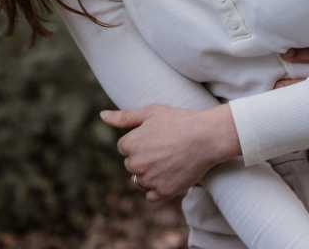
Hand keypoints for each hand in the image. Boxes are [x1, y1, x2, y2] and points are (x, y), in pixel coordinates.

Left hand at [100, 104, 239, 201]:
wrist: (207, 137)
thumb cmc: (179, 121)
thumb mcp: (151, 113)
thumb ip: (124, 117)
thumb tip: (102, 116)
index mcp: (130, 144)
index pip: (125, 148)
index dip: (142, 140)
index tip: (158, 136)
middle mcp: (136, 164)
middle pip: (132, 165)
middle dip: (144, 158)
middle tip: (166, 147)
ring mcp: (149, 180)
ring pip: (140, 181)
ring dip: (150, 174)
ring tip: (170, 159)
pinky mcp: (163, 192)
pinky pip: (150, 196)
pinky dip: (157, 188)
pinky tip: (170, 174)